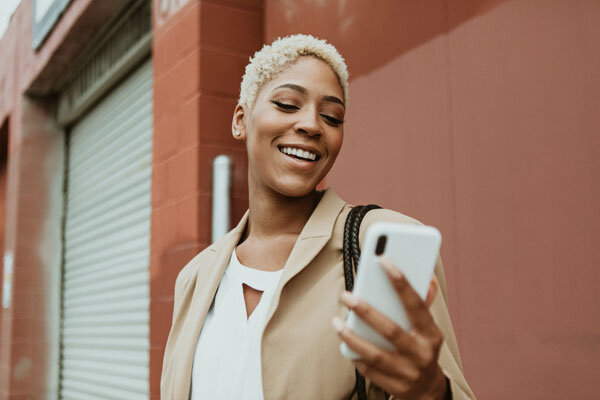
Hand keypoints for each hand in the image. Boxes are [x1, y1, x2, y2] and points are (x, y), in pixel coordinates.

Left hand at [332, 257, 448, 399]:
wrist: (429, 390)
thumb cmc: (422, 347)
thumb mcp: (428, 327)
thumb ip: (423, 302)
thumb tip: (427, 276)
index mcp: (431, 334)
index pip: (416, 304)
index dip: (401, 281)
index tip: (382, 260)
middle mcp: (421, 354)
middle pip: (391, 331)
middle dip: (367, 312)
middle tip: (347, 295)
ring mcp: (408, 373)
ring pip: (375, 355)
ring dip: (352, 338)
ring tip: (336, 322)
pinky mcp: (395, 387)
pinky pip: (369, 371)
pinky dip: (355, 356)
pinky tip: (344, 343)